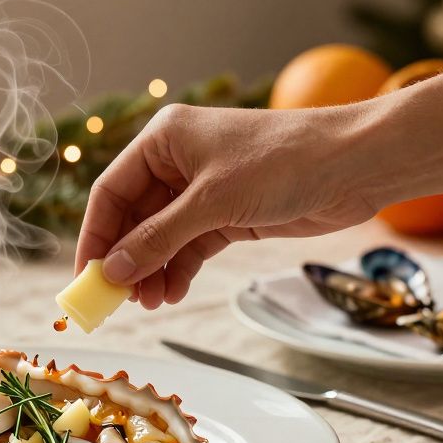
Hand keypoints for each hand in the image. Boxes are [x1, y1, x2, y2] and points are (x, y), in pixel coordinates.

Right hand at [76, 102, 382, 308]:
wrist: (355, 164)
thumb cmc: (285, 162)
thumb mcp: (213, 202)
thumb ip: (159, 238)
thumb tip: (114, 270)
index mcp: (164, 140)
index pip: (111, 191)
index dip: (96, 236)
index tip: (86, 277)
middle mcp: (178, 161)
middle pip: (133, 217)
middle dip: (127, 259)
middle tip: (118, 299)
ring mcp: (204, 189)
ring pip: (160, 236)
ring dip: (152, 269)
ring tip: (150, 302)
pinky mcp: (228, 213)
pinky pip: (188, 245)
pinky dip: (178, 269)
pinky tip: (172, 292)